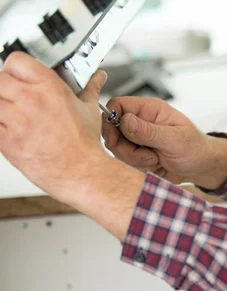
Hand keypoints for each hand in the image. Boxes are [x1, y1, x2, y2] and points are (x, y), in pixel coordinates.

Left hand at [0, 52, 110, 201]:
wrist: (81, 172)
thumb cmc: (85, 145)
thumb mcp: (89, 110)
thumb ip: (88, 89)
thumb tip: (96, 78)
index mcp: (50, 87)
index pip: (16, 61)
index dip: (17, 69)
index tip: (20, 78)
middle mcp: (31, 100)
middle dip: (6, 88)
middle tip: (16, 99)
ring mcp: (16, 120)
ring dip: (2, 107)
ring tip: (14, 116)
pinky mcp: (6, 139)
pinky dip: (0, 126)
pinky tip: (13, 130)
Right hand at [102, 97, 226, 188]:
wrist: (202, 169)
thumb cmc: (196, 149)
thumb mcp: (175, 139)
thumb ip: (149, 131)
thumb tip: (125, 120)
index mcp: (150, 110)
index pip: (117, 105)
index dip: (111, 120)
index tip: (115, 138)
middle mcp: (141, 122)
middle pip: (112, 131)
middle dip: (126, 148)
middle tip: (149, 156)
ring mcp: (138, 140)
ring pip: (118, 149)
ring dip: (136, 160)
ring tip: (157, 160)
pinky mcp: (138, 155)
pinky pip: (126, 163)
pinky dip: (140, 168)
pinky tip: (156, 166)